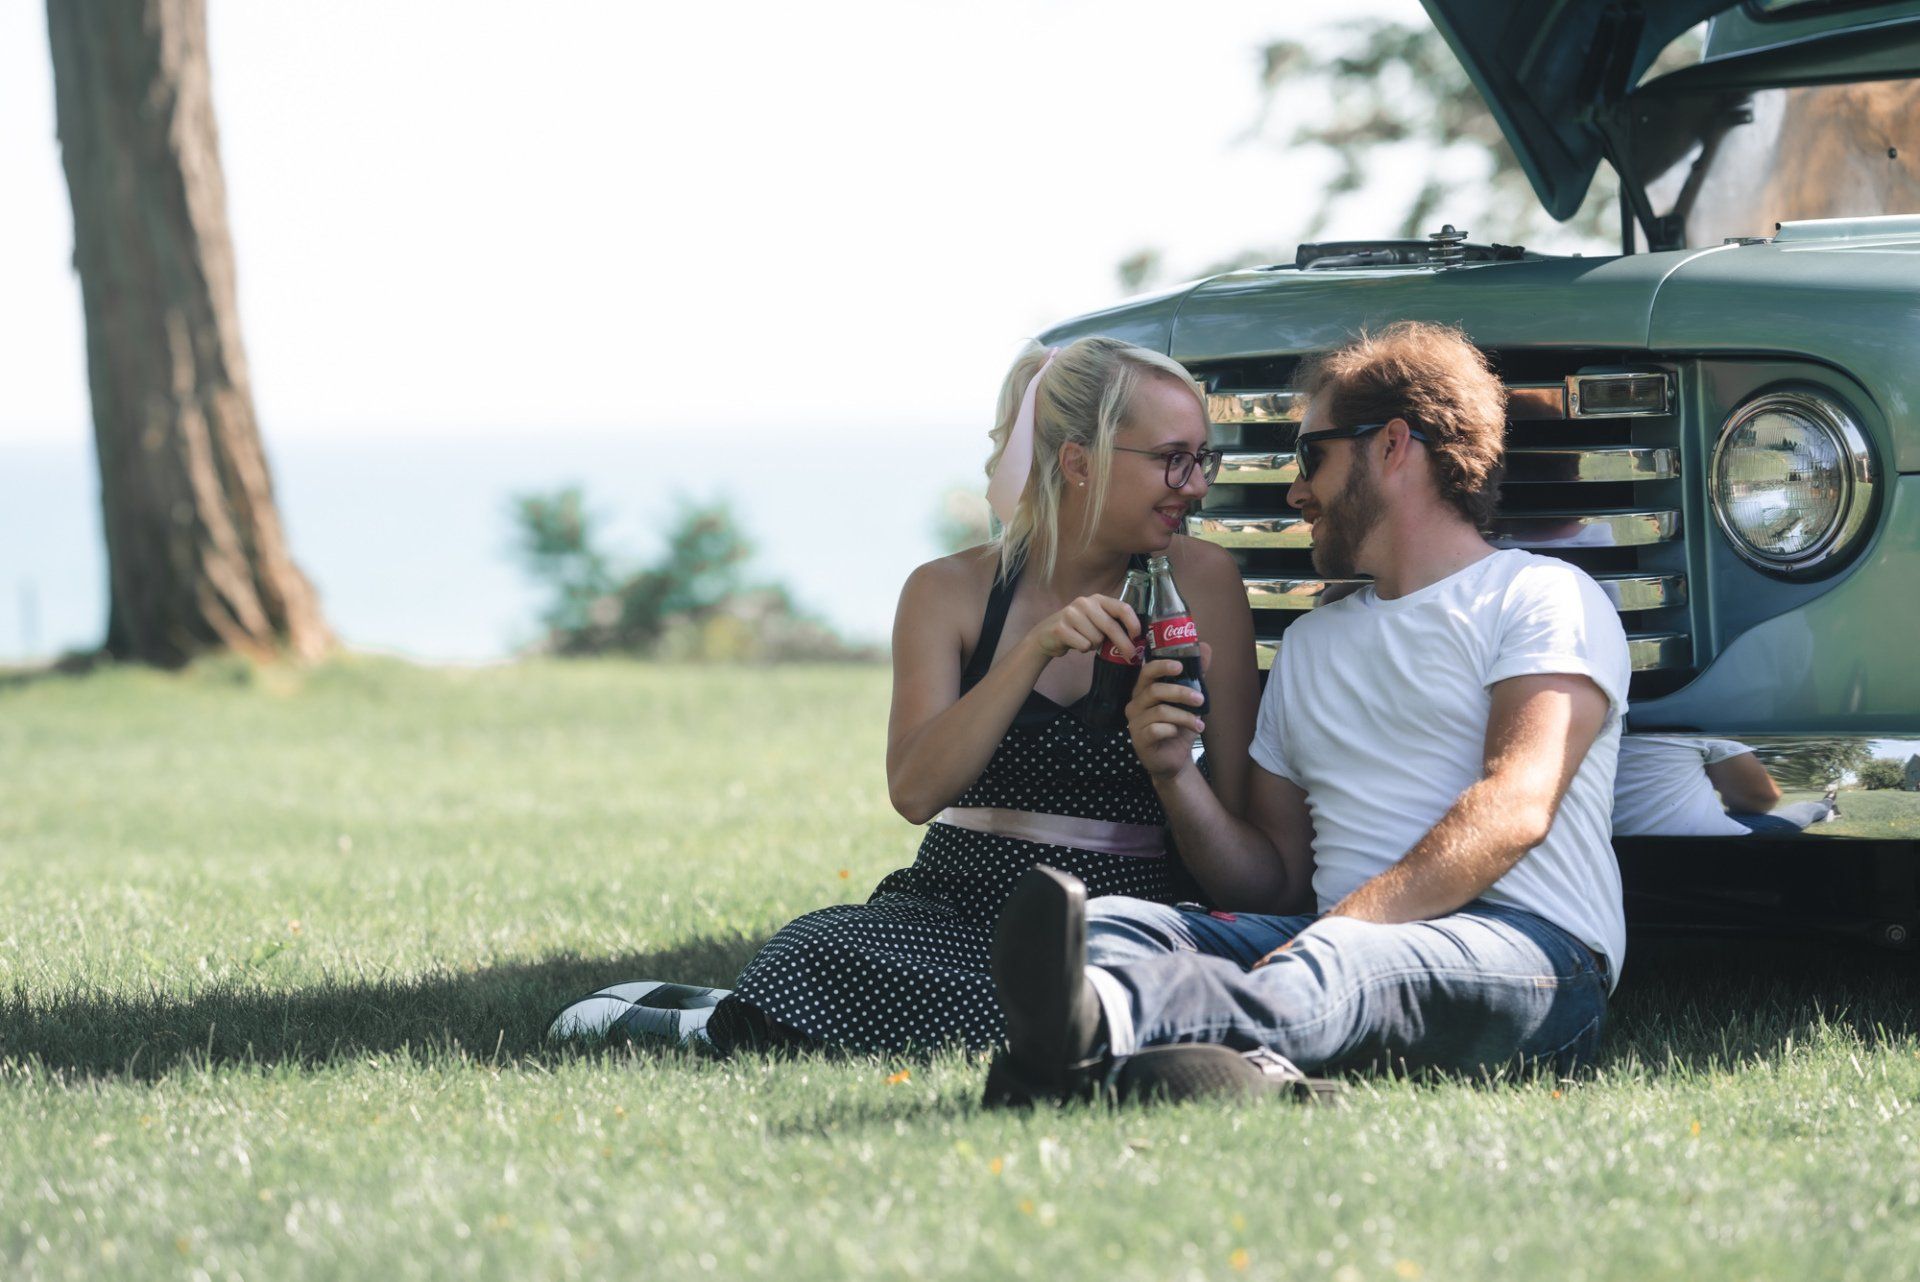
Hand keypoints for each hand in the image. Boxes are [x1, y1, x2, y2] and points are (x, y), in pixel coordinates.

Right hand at [1029, 594, 1140, 661]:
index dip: (1133, 623)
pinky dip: (1082, 649)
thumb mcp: (1095, 620)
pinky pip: (1083, 645)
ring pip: (1096, 639)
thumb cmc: (1077, 629)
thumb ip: (1112, 624)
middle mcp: (1085, 603)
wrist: (1046, 634)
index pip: (1122, 608)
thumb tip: (1135, 641)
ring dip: (1094, 645)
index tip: (1137, 637)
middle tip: (1131, 656)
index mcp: (1097, 599)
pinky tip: (1075, 643)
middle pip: (1111, 627)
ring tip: (1084, 640)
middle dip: (1123, 644)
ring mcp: (1071, 614)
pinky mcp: (1061, 628)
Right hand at [1125, 643, 1210, 777]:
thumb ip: (1196, 675)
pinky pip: (1156, 729)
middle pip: (1154, 690)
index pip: (1147, 671)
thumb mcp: (1190, 700)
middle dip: (1180, 692)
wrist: (1175, 759)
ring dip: (1184, 716)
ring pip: (1160, 711)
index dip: (1161, 666)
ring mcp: (1135, 722)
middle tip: (1201, 699)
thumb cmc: (1178, 726)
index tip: (1180, 666)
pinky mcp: (1139, 740)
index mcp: (1145, 690)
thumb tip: (1205, 647)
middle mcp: (1136, 704)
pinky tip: (1178, 733)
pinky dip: (1172, 729)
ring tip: (1199, 724)